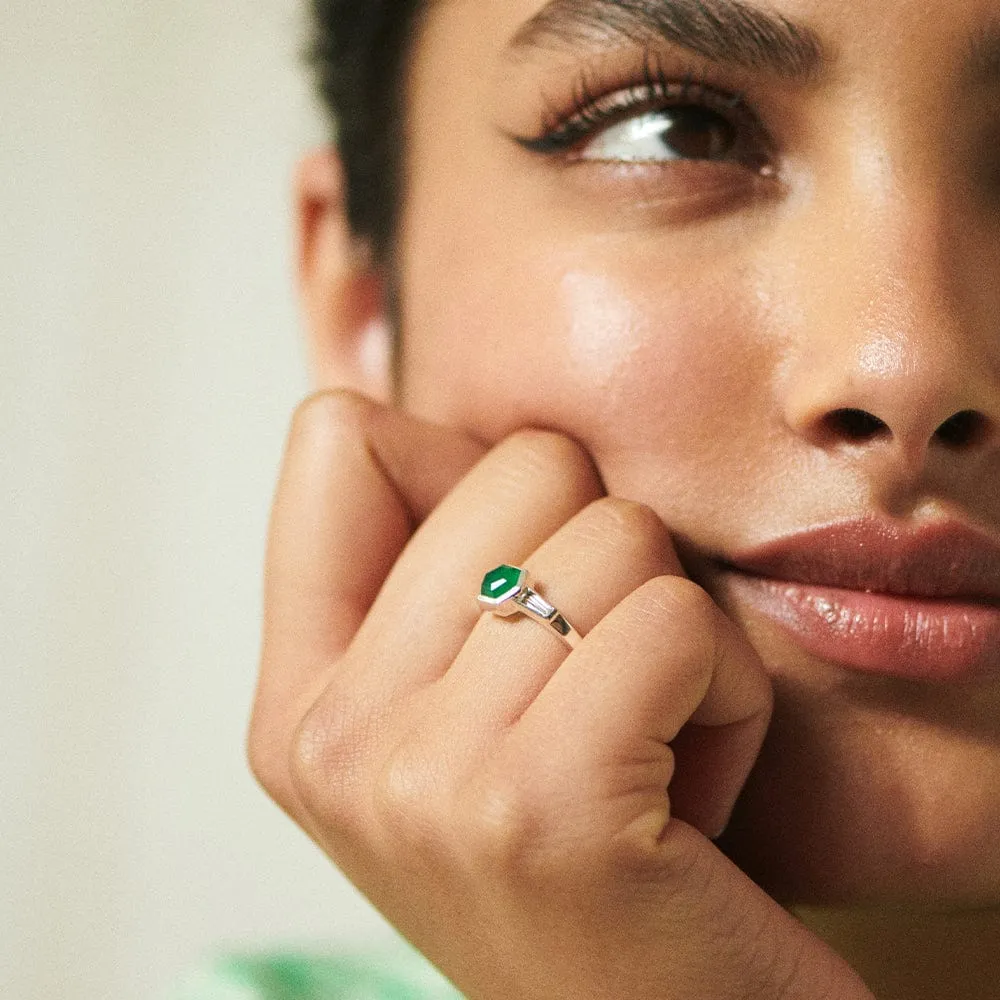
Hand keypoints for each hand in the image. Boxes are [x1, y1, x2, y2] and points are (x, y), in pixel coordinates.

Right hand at [249, 390, 875, 999]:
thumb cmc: (587, 859)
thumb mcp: (463, 717)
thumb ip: (433, 570)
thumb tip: (462, 430)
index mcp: (300, 705)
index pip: (336, 438)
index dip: (461, 467)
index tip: (516, 577)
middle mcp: (335, 740)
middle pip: (521, 463)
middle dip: (605, 553)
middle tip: (602, 687)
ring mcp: (426, 777)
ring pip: (618, 535)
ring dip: (678, 634)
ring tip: (649, 746)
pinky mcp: (544, 809)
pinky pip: (676, 623)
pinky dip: (727, 691)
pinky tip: (695, 786)